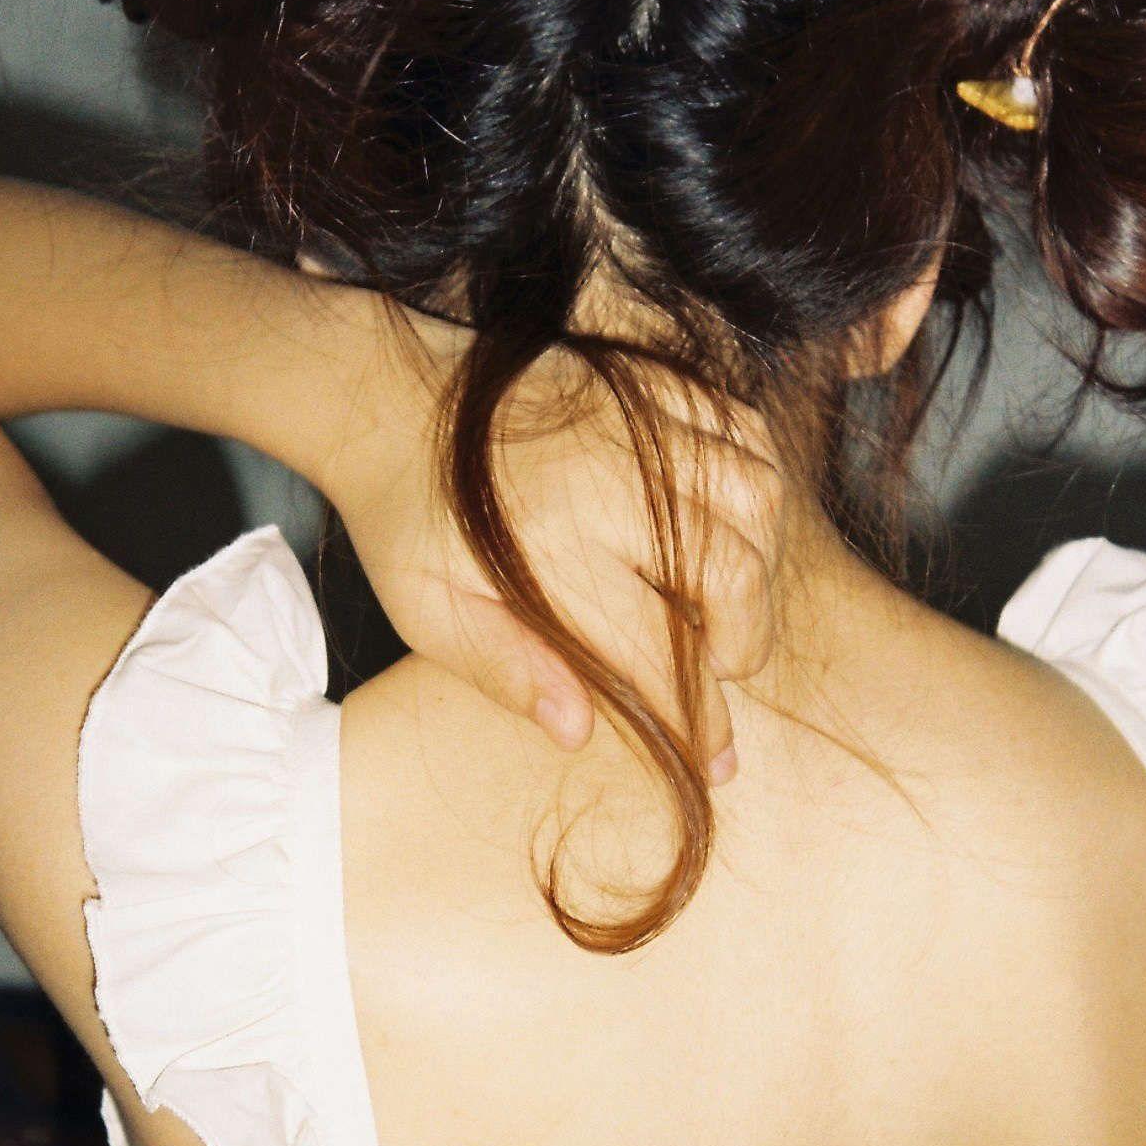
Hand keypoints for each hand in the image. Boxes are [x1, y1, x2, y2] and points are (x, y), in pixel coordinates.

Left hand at [301, 279, 786, 778]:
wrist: (385, 396)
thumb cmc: (404, 518)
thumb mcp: (426, 610)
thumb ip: (505, 669)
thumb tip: (578, 731)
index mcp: (552, 551)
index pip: (659, 652)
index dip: (700, 718)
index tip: (716, 761)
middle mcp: (608, 483)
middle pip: (732, 571)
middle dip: (746, 640)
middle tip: (719, 667)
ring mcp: (636, 424)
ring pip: (756, 494)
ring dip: (760, 558)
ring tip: (725, 593)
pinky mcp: (648, 383)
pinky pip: (743, 427)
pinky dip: (753, 479)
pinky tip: (724, 517)